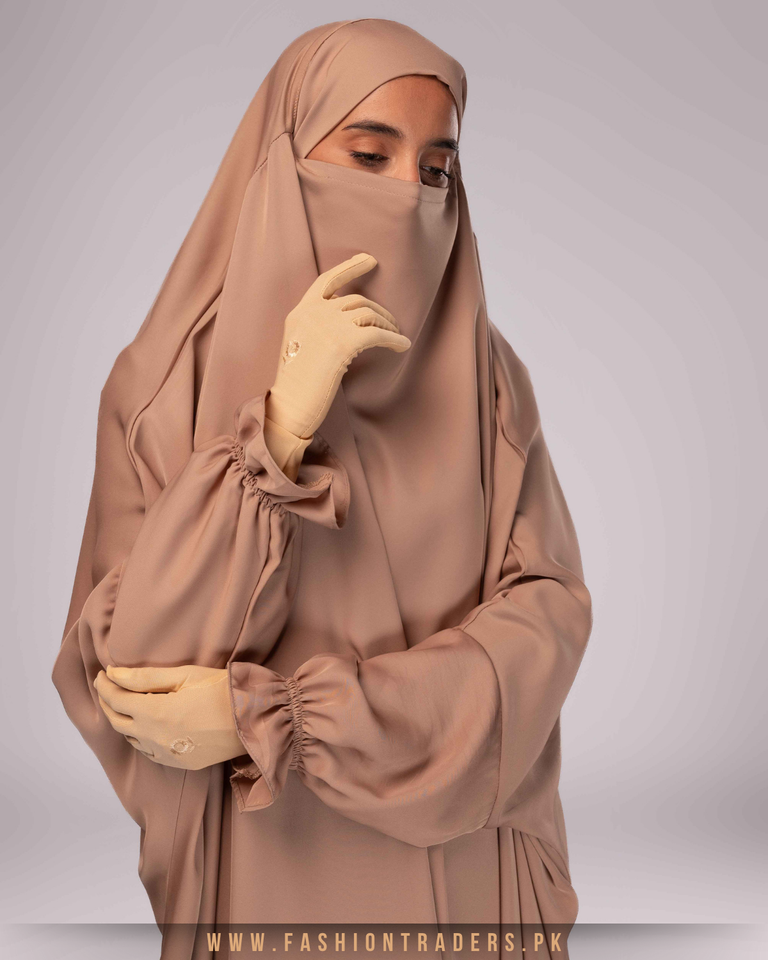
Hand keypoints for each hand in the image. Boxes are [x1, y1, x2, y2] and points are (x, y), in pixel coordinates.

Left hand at [93, 664, 245, 770]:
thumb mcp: (185, 675)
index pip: (115, 699)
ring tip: (126, 703)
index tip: (102, 674)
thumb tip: (114, 674)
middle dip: (108, 702)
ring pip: (131, 738)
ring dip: (123, 720)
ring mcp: (166, 754)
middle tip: (107, 687)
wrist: (254, 720)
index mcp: (155, 714)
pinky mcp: (179, 763)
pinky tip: (147, 724)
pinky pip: (148, 751)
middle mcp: (155, 738)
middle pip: (117, 721)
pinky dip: (139, 736)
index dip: (105, 685)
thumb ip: (145, 677)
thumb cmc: (222, 690)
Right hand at [266, 252, 410, 439]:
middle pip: (355, 300)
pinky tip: (403, 345)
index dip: (350, 268)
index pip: (327, 281)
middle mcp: (313, 314)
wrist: (290, 406)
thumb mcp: (299, 347)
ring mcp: (328, 326)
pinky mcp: (343, 343)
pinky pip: (378, 334)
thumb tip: (350, 325)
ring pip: (369, 314)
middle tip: (392, 322)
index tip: (368, 259)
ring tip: (396, 335)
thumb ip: (317, 329)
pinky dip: (394, 339)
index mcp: (300, 313)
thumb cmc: (296, 385)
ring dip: (388, 324)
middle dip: (378, 310)